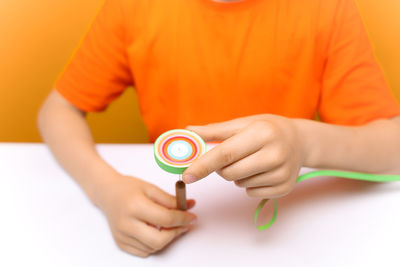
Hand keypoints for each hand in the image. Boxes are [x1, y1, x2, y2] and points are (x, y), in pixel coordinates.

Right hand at [95, 175, 196, 257]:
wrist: (107, 193)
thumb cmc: (128, 188)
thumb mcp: (151, 188)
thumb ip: (171, 199)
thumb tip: (190, 206)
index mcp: (135, 206)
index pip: (166, 219)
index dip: (183, 219)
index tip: (192, 217)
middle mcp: (126, 224)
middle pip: (159, 240)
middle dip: (176, 233)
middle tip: (183, 224)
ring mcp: (122, 236)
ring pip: (153, 248)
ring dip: (166, 239)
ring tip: (169, 225)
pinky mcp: (120, 243)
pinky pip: (144, 252)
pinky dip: (154, 244)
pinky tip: (156, 231)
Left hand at [183, 114, 304, 198]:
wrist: (300, 141)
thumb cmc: (267, 129)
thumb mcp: (243, 123)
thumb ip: (214, 131)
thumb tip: (189, 131)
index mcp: (262, 133)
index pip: (225, 153)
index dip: (203, 165)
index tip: (187, 176)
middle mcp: (275, 153)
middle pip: (229, 173)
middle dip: (221, 168)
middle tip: (231, 156)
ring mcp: (282, 173)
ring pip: (239, 184)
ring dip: (236, 175)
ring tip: (251, 160)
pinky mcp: (285, 187)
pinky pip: (251, 193)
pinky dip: (249, 184)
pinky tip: (261, 171)